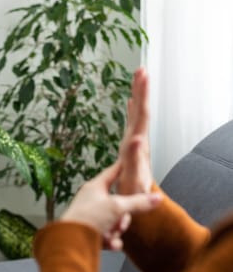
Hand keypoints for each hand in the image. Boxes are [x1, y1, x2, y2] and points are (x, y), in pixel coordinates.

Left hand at [61, 161, 161, 248]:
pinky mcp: (91, 232)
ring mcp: (91, 216)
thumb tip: (156, 198)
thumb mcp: (117, 207)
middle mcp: (92, 200)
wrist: (71, 242)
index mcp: (95, 187)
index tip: (129, 159)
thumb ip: (138, 203)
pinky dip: (111, 240)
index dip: (123, 166)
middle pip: (119, 203)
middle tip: (120, 221)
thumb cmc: (87, 219)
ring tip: (111, 234)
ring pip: (115, 221)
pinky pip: (109, 235)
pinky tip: (110, 243)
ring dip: (117, 229)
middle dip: (123, 216)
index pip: (113, 172)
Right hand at [118, 67, 152, 194]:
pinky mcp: (131, 145)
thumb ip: (133, 158)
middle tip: (140, 70)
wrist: (138, 201)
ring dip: (137, 96)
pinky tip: (130, 102)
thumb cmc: (133, 192)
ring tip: (137, 78)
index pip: (141, 116)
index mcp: (137, 145)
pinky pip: (131, 122)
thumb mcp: (132, 177)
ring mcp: (135, 142)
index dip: (141, 96)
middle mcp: (138, 141)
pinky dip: (131, 110)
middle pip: (141, 111)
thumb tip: (135, 138)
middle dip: (141, 90)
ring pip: (137, 114)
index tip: (142, 77)